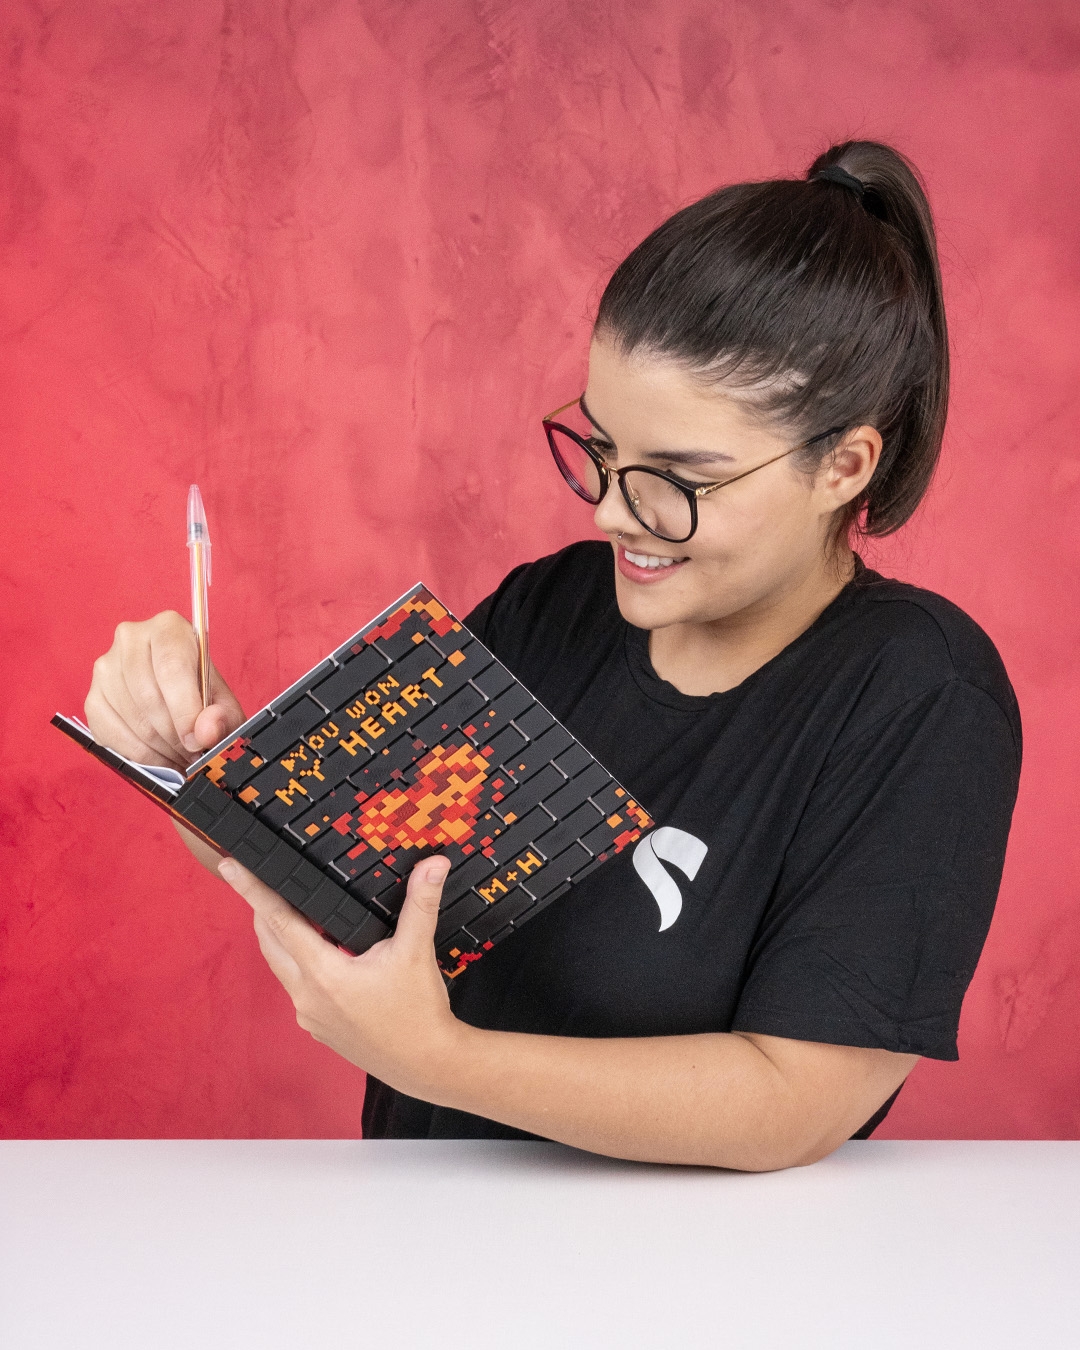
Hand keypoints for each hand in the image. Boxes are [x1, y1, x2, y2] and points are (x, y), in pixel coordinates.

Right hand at [85, 611, 245, 768]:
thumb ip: (222, 716)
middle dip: (175, 735)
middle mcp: (130, 638)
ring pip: (132, 719)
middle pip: (149, 696)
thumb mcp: (224, 703)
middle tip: (193, 753)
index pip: (171, 668)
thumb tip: (206, 732)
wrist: (179, 695)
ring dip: (160, 748)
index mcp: (168, 628)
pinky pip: (110, 733)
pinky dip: (138, 754)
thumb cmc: (202, 693)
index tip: (196, 741)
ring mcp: (106, 668)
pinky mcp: (93, 697)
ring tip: (181, 755)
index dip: (185, 710)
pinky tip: (159, 755)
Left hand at [217, 854, 464, 1095]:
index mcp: (323, 973)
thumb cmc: (418, 1011)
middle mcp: (307, 995)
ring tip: (294, 912)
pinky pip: (298, 988)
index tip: (230, 867)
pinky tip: (320, 954)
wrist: (426, 1064)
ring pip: (283, 966)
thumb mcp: (417, 951)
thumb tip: (434, 863)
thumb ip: (421, 903)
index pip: (280, 920)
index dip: (253, 891)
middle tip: (261, 879)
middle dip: (262, 910)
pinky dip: (300, 964)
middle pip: (270, 942)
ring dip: (281, 938)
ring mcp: (309, 1015)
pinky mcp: (318, 1027)